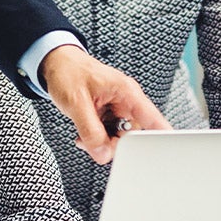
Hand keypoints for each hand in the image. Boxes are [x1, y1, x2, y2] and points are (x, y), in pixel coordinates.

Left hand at [38, 44, 169, 162]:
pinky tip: (84, 134)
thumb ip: (90, 131)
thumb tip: (103, 154)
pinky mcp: (109, 115)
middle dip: (112, 144)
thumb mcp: (76, 102)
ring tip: (84, 133)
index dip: (162, 140)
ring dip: (102, 142)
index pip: (154, 120)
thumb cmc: (68, 72)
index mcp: (127, 92)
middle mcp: (126, 101)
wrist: (56, 63)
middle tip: (93, 141)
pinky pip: (109, 135)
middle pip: (133, 137)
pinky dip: (96, 139)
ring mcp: (118, 109)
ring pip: (120, 138)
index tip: (164, 156)